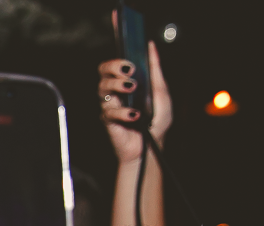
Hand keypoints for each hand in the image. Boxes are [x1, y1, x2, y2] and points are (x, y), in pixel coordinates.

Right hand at [99, 41, 172, 162]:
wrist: (151, 146)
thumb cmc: (156, 121)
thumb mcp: (161, 91)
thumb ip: (155, 70)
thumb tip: (150, 46)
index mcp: (127, 82)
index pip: (116, 62)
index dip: (116, 52)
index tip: (124, 42)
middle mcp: (116, 92)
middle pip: (103, 71)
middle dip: (114, 66)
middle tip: (129, 69)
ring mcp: (110, 105)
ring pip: (102, 87)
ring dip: (118, 84)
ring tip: (133, 88)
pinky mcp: (107, 121)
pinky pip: (110, 111)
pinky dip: (124, 112)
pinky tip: (136, 116)